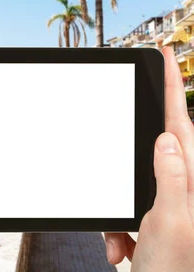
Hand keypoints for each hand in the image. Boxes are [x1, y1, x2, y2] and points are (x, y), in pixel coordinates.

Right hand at [105, 47, 193, 269]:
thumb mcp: (170, 224)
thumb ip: (171, 177)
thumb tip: (168, 138)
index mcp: (193, 182)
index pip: (182, 123)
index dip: (172, 86)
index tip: (165, 52)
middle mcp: (185, 189)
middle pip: (150, 157)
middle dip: (126, 173)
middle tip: (127, 207)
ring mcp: (170, 206)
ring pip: (131, 187)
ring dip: (119, 217)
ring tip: (125, 245)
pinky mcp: (155, 220)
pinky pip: (126, 211)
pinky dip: (118, 231)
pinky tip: (124, 251)